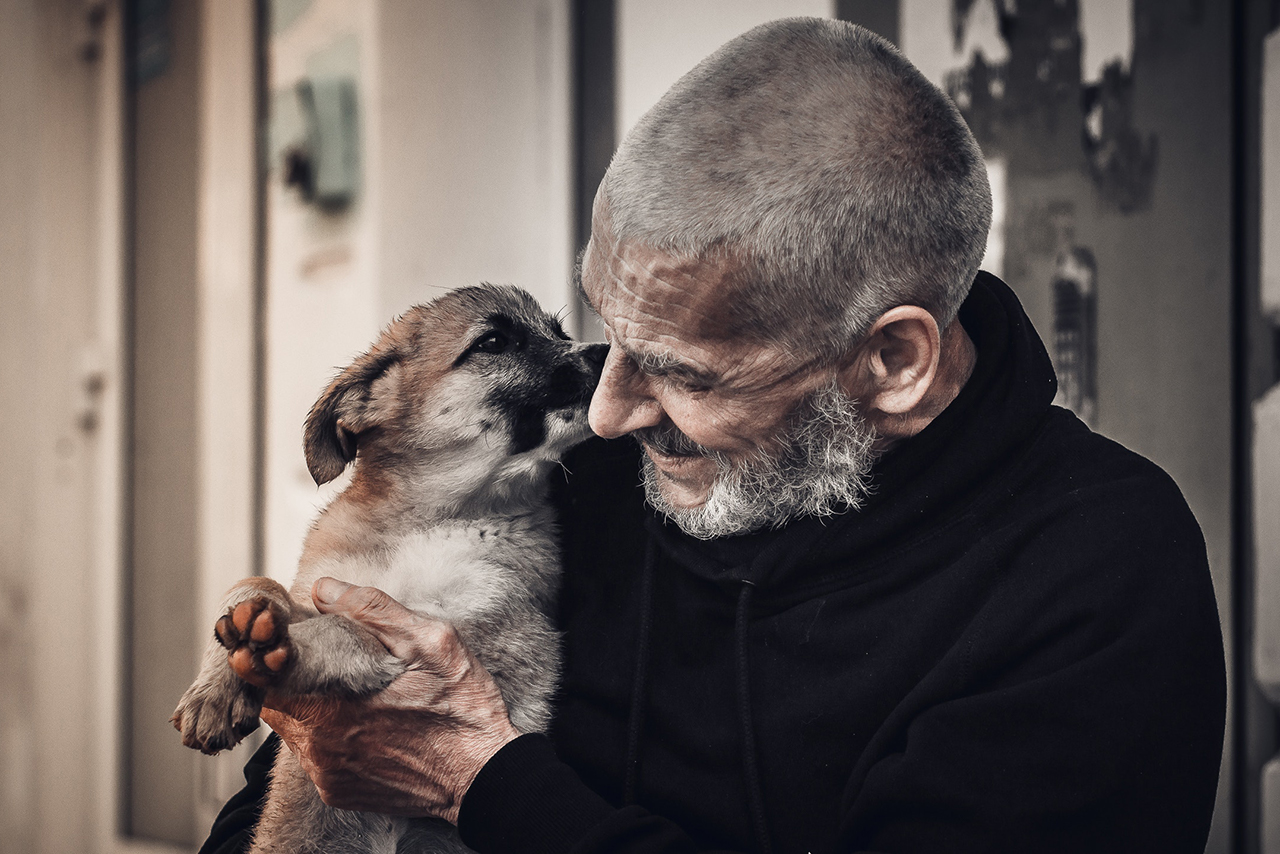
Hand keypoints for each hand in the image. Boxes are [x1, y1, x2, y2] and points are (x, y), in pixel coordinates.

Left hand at [260, 578, 520, 822]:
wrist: (485, 775)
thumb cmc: (462, 709)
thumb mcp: (429, 643)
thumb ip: (373, 611)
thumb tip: (324, 589)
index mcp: (330, 707)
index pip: (268, 679)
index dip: (273, 657)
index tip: (292, 643)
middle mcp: (319, 748)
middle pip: (278, 705)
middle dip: (293, 680)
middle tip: (327, 662)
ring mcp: (328, 776)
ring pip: (296, 733)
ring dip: (312, 708)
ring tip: (350, 693)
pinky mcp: (341, 794)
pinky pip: (318, 759)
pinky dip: (331, 738)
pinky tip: (366, 726)